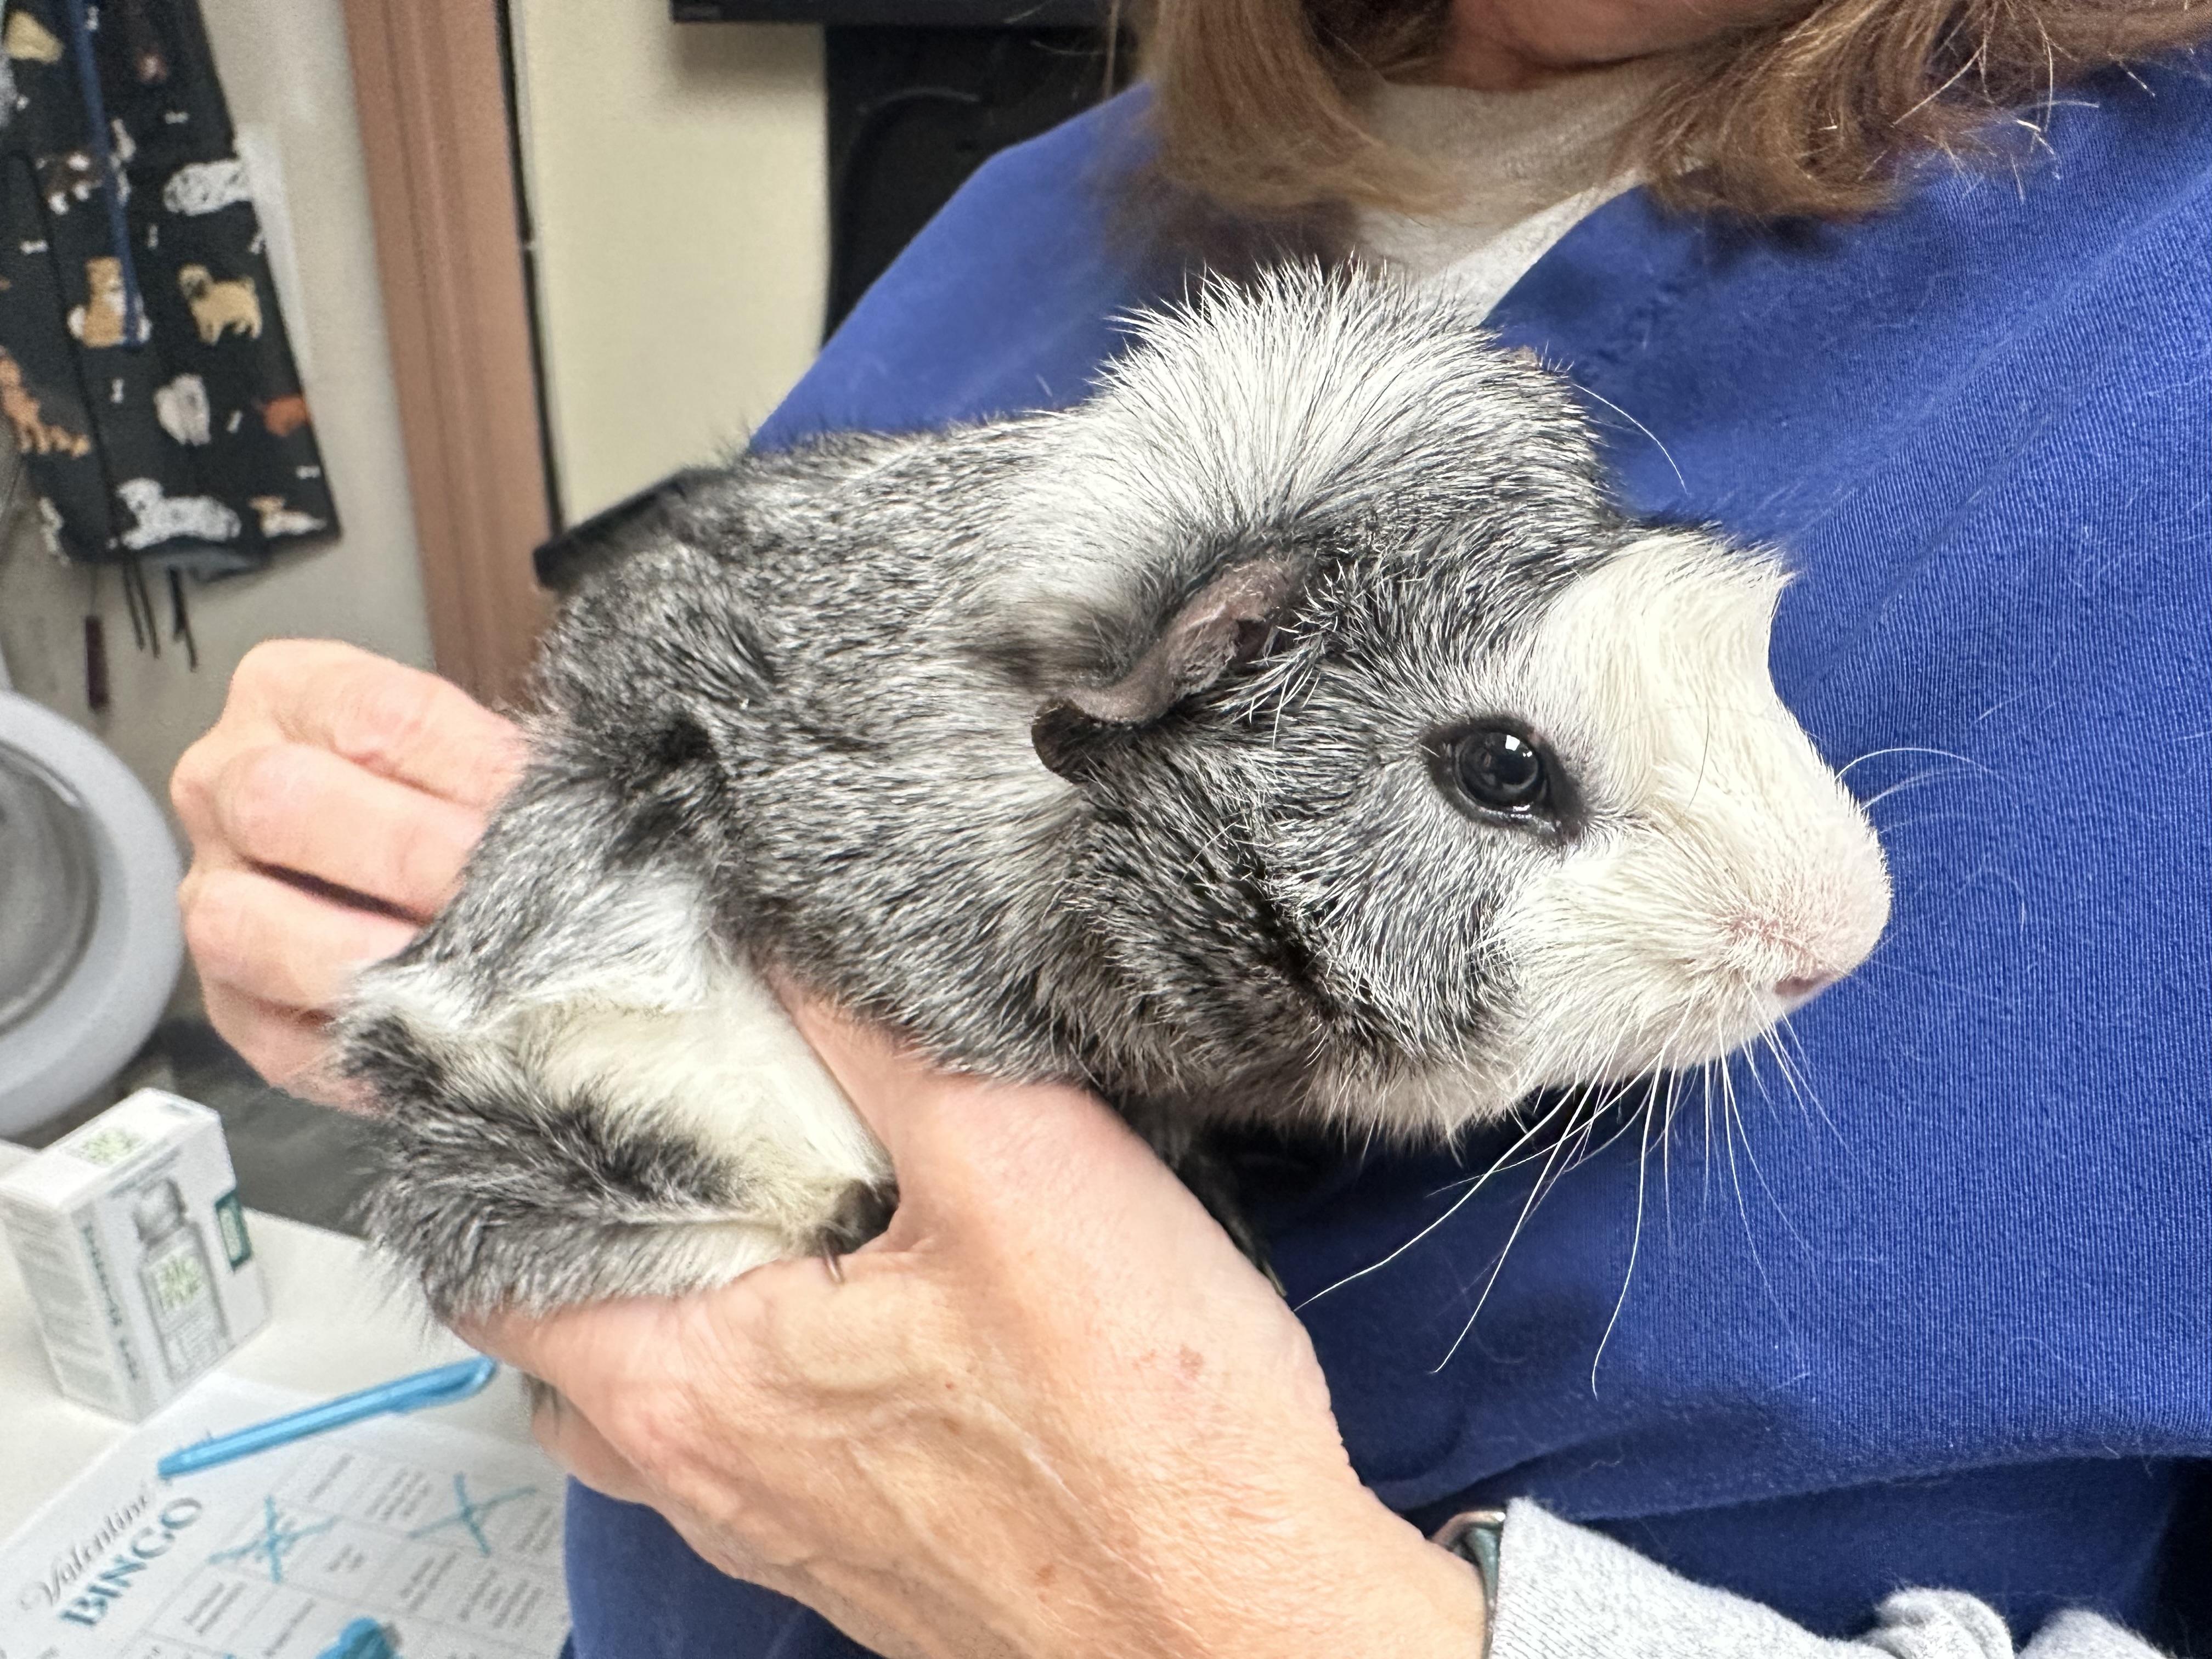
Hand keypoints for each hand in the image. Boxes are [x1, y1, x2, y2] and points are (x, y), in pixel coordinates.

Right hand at [171, 641, 521, 1101]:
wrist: (429, 887)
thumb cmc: (459, 805)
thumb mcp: (488, 761)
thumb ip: (507, 773)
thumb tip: (572, 809)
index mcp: (291, 693)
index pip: (373, 716)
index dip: (469, 771)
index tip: (544, 815)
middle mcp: (223, 784)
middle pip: (283, 801)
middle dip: (410, 857)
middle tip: (502, 899)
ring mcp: (209, 896)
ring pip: (241, 922)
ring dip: (364, 958)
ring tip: (460, 978)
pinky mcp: (232, 1007)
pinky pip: (274, 1034)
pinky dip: (362, 1044)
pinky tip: (435, 1045)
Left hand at [469, 1002, 1488, 1658]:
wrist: (1243, 1620)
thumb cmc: (1137, 1430)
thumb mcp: (1014, 1166)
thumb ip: (877, 1035)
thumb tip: (778, 931)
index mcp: (689, 1387)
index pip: (496, 1272)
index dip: (502, 1158)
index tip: (551, 1069)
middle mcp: (713, 1481)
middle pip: (573, 1345)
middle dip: (602, 1233)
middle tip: (673, 1128)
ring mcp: (795, 1537)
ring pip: (674, 1407)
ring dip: (694, 1312)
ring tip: (784, 1209)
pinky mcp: (881, 1561)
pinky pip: (775, 1454)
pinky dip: (784, 1376)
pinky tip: (887, 1315)